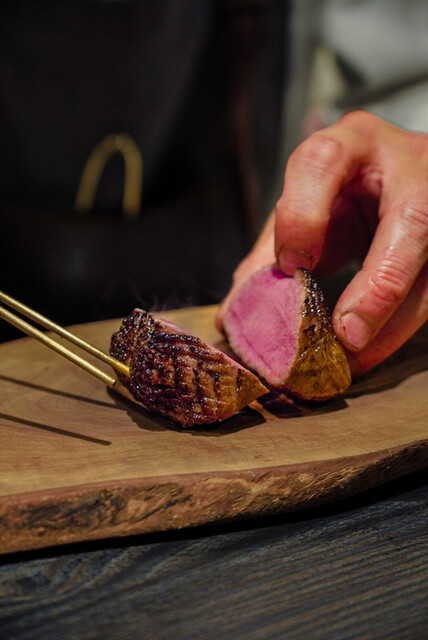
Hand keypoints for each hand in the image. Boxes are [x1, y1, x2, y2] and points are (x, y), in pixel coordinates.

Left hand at [218, 111, 427, 376]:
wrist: (396, 178)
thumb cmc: (345, 192)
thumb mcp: (309, 208)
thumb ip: (275, 248)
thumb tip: (239, 308)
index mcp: (352, 142)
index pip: (323, 162)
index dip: (302, 216)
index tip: (290, 268)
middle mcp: (407, 162)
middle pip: (410, 220)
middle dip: (378, 286)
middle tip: (347, 337)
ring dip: (392, 323)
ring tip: (353, 360)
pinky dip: (398, 328)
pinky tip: (370, 351)